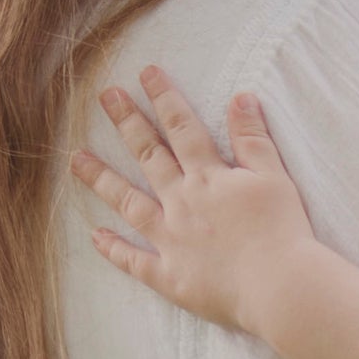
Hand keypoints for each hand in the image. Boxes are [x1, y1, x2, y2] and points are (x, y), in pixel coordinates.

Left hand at [70, 66, 320, 341]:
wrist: (278, 285)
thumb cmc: (282, 230)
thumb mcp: (274, 176)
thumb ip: (253, 138)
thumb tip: (240, 97)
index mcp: (209, 177)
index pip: (182, 128)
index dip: (164, 98)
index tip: (145, 73)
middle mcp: (182, 202)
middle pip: (149, 156)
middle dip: (127, 124)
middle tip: (105, 97)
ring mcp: (170, 239)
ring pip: (129, 203)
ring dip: (102, 180)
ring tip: (76, 160)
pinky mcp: (169, 275)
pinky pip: (133, 260)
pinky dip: (113, 248)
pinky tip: (95, 235)